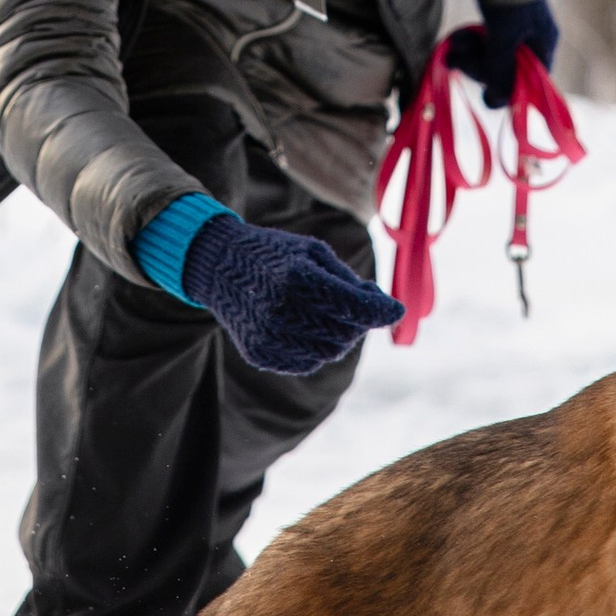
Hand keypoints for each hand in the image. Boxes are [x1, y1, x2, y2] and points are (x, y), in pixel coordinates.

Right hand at [178, 214, 402, 374]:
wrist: (219, 267)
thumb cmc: (275, 255)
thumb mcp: (313, 252)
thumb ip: (348, 280)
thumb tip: (384, 309)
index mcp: (298, 277)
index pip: (353, 305)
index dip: (380, 310)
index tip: (396, 310)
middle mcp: (281, 309)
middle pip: (344, 333)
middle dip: (357, 321)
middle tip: (354, 305)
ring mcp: (268, 335)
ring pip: (328, 353)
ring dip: (338, 336)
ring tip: (326, 314)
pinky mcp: (259, 353)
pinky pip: (305, 363)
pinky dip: (314, 348)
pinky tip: (303, 326)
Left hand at [444, 0, 559, 112]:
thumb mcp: (503, 37)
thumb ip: (499, 70)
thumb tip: (493, 104)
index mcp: (543, 45)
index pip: (529, 84)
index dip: (506, 90)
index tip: (484, 92)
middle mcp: (532, 40)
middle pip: (507, 71)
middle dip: (481, 68)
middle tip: (459, 61)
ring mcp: (514, 30)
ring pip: (491, 57)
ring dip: (471, 57)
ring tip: (455, 46)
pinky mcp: (496, 20)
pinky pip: (483, 43)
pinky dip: (470, 45)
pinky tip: (457, 41)